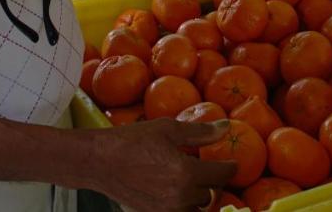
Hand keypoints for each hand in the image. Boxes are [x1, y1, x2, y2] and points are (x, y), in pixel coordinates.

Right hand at [92, 119, 235, 211]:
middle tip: (213, 170)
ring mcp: (167, 210)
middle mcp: (180, 196)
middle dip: (216, 182)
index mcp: (186, 173)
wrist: (99, 161)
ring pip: (198, 208)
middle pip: (212, 194)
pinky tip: (179, 191)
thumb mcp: (168, 129)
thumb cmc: (132, 140)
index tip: (232, 163)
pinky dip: (185, 205)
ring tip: (197, 182)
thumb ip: (200, 132)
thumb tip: (225, 128)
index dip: (230, 168)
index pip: (221, 174)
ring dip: (202, 197)